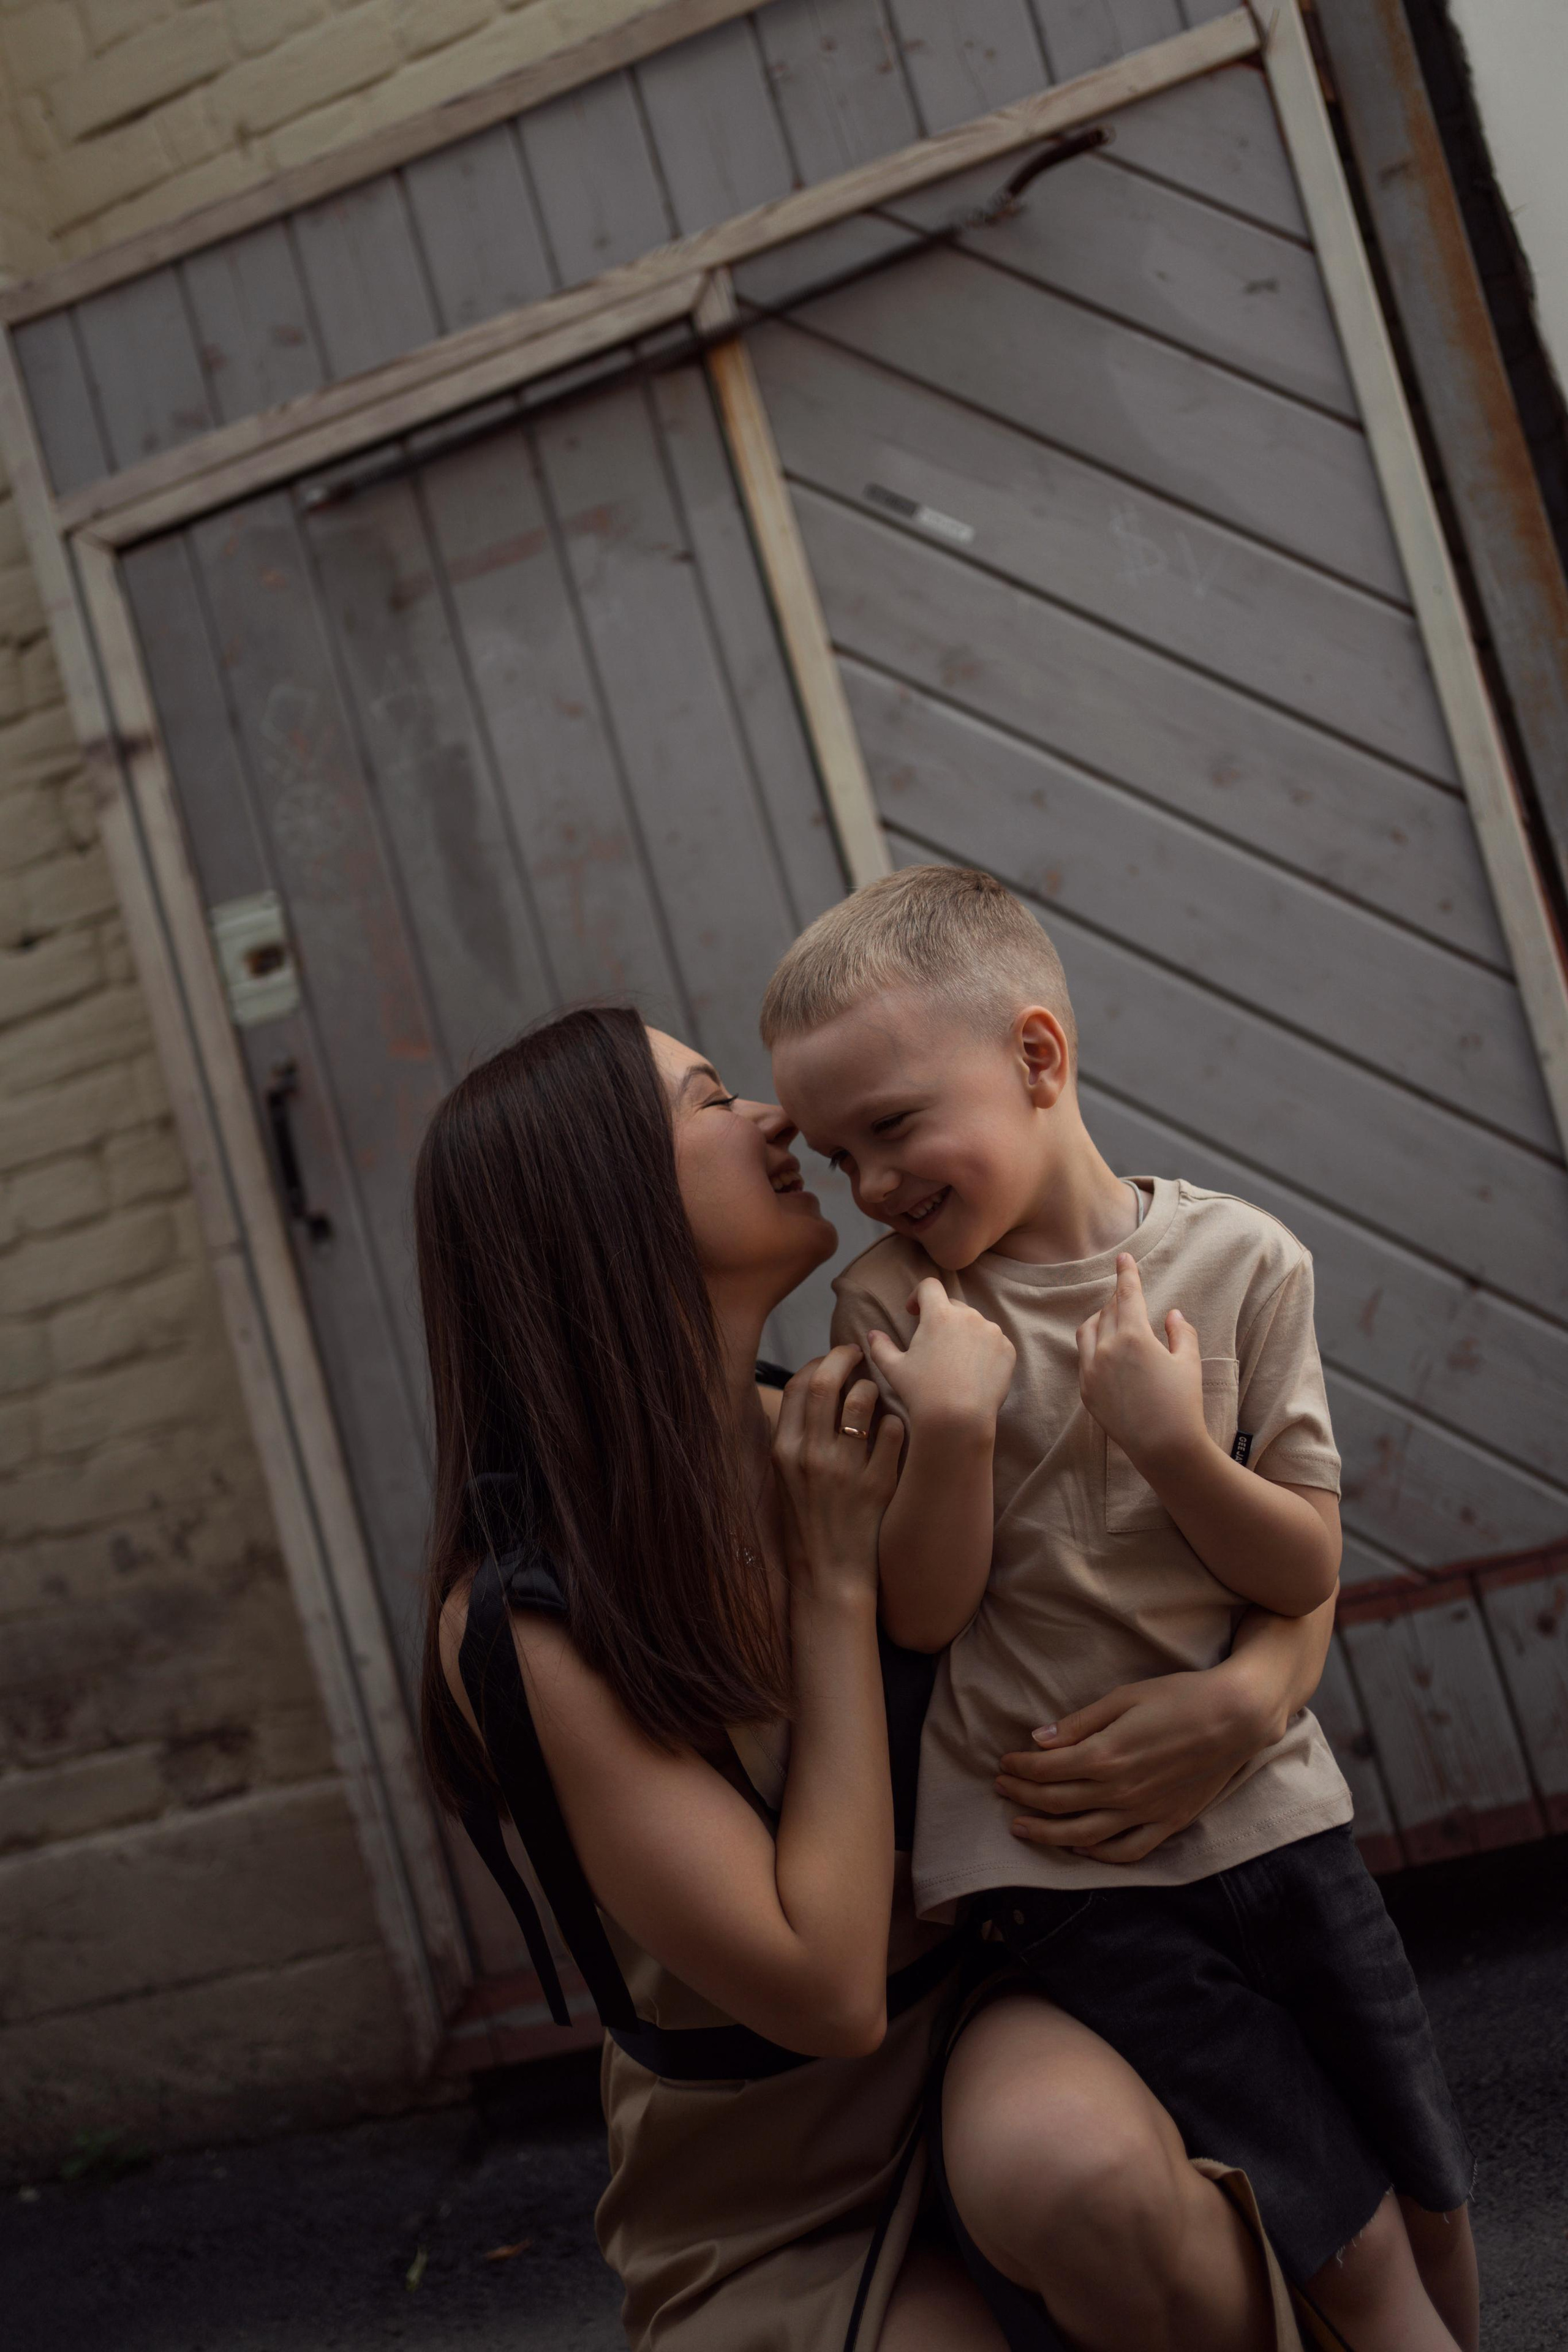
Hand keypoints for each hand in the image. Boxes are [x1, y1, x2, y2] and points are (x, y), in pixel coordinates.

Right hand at [772, 1346, 903, 1603]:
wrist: (829, 1574)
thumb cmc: (807, 1520)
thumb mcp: (784, 1477)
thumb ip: (794, 1434)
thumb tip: (814, 1387)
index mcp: (783, 1450)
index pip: (797, 1385)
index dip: (818, 1363)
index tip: (833, 1360)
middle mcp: (810, 1456)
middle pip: (825, 1383)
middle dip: (844, 1359)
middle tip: (860, 1354)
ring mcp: (844, 1470)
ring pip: (862, 1401)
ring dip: (873, 1387)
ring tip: (877, 1391)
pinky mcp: (876, 1485)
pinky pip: (893, 1433)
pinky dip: (896, 1422)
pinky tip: (895, 1427)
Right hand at [866, 1279, 1014, 1436]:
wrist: (959, 1419)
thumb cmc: (922, 1392)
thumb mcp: (893, 1369)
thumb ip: (880, 1347)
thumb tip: (872, 1335)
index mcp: (939, 1315)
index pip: (930, 1286)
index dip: (918, 1295)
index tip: (913, 1312)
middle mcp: (969, 1316)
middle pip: (953, 1306)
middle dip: (942, 1319)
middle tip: (933, 1345)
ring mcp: (992, 1332)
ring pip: (975, 1324)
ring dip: (964, 1334)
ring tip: (955, 1363)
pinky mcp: (1007, 1349)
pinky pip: (994, 1342)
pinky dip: (985, 1350)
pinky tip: (974, 1372)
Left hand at [995, 1664, 1268, 1861]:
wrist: (1236, 1717)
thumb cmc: (1179, 1697)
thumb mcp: (1124, 1698)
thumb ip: (1079, 1723)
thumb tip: (1038, 1739)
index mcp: (1106, 1756)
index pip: (1048, 1769)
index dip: (1020, 1767)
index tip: (1004, 1762)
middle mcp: (1121, 1791)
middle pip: (1057, 1802)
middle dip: (1022, 1796)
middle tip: (1001, 1788)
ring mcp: (1145, 1812)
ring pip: (1083, 1835)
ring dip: (1046, 1833)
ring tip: (1020, 1828)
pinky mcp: (1167, 1823)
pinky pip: (1127, 1850)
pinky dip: (1098, 1854)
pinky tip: (1078, 1847)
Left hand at [1076, 1254, 1204, 1475]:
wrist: (1165, 1448)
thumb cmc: (1183, 1404)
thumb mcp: (1190, 1362)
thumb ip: (1181, 1332)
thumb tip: (1172, 1313)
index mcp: (1134, 1336)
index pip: (1127, 1294)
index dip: (1126, 1273)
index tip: (1123, 1258)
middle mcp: (1107, 1349)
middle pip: (1108, 1311)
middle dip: (1120, 1302)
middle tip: (1132, 1303)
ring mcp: (1092, 1371)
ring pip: (1088, 1330)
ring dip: (1101, 1320)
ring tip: (1118, 1324)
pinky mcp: (1086, 1390)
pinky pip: (1084, 1357)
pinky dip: (1094, 1347)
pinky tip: (1110, 1354)